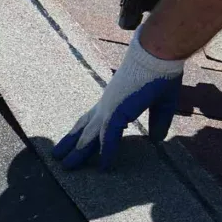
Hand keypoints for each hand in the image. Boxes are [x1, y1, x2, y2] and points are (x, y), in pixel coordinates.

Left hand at [52, 28, 184, 169]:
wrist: (159, 53)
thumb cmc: (161, 71)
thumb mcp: (162, 103)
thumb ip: (158, 121)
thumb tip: (156, 139)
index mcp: (116, 99)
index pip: (97, 119)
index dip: (89, 132)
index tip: (82, 143)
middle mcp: (108, 103)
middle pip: (85, 126)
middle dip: (72, 142)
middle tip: (59, 156)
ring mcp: (110, 107)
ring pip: (89, 135)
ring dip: (77, 151)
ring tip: (64, 166)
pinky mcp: (117, 111)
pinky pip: (108, 138)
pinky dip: (105, 153)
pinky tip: (103, 168)